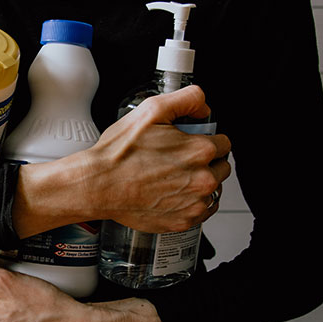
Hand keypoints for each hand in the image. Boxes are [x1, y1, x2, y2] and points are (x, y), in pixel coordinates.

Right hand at [12, 85, 230, 236]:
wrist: (98, 185)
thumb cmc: (119, 152)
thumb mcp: (151, 110)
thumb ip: (187, 99)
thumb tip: (204, 106)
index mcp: (200, 150)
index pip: (224, 143)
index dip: (205, 139)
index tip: (188, 143)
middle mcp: (203, 179)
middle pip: (221, 167)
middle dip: (205, 161)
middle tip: (177, 160)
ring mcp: (194, 203)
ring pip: (213, 190)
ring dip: (199, 182)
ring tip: (171, 177)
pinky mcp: (183, 222)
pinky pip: (201, 211)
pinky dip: (191, 203)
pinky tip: (171, 194)